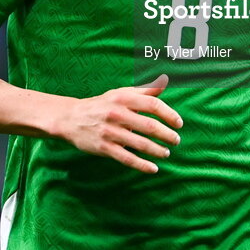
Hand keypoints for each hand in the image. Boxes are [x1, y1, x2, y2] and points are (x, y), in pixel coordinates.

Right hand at [58, 74, 182, 173]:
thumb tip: (165, 81)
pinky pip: (126, 158)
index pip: (152, 104)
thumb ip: (144, 90)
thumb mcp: (121, 94)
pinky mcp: (103, 148)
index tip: (178, 124)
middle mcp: (117, 114)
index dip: (169, 114)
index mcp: (123, 98)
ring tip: (166, 153)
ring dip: (157, 150)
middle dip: (166, 135)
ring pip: (140, 144)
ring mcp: (110, 132)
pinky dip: (142, 165)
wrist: (71, 118)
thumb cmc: (102, 104)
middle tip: (176, 140)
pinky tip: (153, 169)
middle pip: (149, 125)